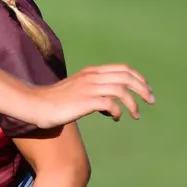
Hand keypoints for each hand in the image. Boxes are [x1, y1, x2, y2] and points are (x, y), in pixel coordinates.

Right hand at [26, 64, 153, 127]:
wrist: (36, 105)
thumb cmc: (54, 101)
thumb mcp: (76, 90)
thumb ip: (93, 91)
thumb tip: (110, 105)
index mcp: (91, 72)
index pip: (123, 68)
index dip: (138, 78)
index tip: (146, 90)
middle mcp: (92, 77)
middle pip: (127, 77)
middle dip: (143, 89)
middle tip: (150, 101)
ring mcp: (89, 88)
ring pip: (122, 89)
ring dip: (133, 103)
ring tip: (136, 114)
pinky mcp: (85, 101)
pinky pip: (110, 103)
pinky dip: (118, 111)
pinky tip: (115, 118)